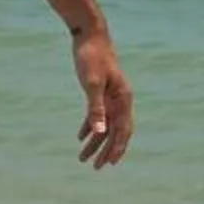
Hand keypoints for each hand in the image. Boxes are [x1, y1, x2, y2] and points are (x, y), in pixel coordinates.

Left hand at [74, 29, 131, 168]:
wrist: (89, 35)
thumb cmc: (91, 57)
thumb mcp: (92, 84)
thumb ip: (96, 109)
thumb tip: (99, 133)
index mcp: (123, 99)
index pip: (123, 130)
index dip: (117, 148)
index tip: (109, 164)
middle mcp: (120, 100)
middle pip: (115, 132)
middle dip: (106, 150)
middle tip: (95, 167)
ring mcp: (111, 96)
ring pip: (105, 125)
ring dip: (95, 142)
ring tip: (83, 158)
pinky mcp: (100, 91)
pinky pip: (97, 114)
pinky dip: (90, 126)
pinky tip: (80, 137)